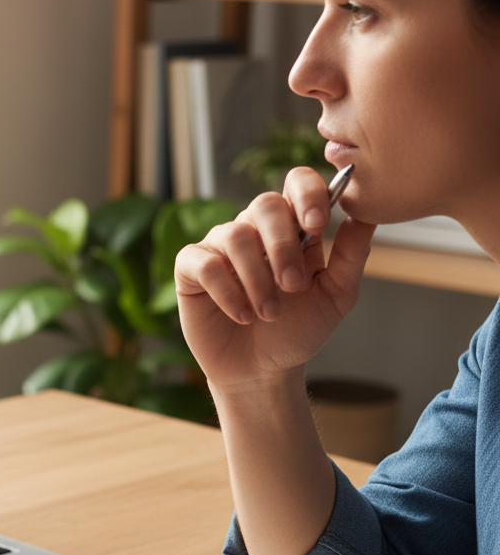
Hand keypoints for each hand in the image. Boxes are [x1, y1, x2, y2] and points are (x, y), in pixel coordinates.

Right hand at [174, 167, 376, 393]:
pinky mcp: (191, 269)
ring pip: (236, 236)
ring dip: (257, 278)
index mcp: (292, 227)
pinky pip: (205, 263)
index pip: (297, 183)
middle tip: (293, 286)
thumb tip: (364, 215)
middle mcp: (254, 229)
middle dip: (283, 246)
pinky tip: (242, 316)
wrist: (261, 371)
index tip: (317, 225)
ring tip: (269, 313)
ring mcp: (220, 246)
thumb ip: (350, 256)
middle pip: (265, 205)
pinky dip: (227, 291)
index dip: (307, 194)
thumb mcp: (335, 296)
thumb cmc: (296, 332)